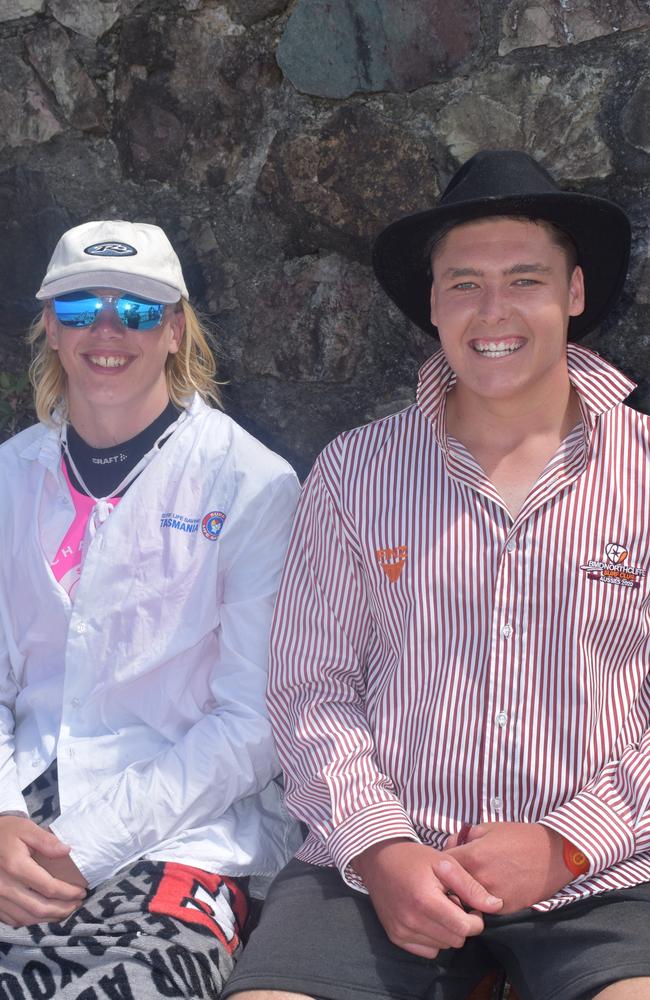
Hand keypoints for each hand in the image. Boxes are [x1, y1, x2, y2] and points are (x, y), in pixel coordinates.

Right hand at [0, 816, 86, 927]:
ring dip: (49, 918)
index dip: (68, 893)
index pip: (49, 887)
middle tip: (77, 903)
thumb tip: (67, 850)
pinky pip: (14, 920)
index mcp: (16, 867)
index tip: (81, 891)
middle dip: (63, 909)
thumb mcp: (26, 828)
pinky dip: (32, 920)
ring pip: (27, 919)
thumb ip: (47, 841)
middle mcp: (5, 887)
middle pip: (39, 908)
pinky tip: (44, 913)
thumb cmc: (5, 832)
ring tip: (65, 910)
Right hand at [352, 838, 502, 958]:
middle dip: (461, 924)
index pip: (465, 928)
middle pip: (456, 940)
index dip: (475, 918)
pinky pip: (427, 951)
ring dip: (447, 931)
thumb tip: (496, 906)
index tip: (469, 904)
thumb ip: (471, 886)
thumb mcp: (445, 864)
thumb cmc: (414, 858)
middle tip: (453, 903)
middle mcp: (412, 921)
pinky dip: (432, 938)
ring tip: (438, 907)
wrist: (379, 859)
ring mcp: (402, 931)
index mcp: (426, 901)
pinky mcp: (395, 937)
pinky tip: (427, 917)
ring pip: (443, 946)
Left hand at [444, 821, 568, 912]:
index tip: (443, 863)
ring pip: (467, 900)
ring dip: (464, 893)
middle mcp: (479, 880)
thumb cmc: (519, 837)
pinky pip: (484, 908)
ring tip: (471, 882)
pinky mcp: (505, 910)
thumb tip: (450, 845)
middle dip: (450, 881)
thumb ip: (464, 837)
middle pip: (451, 886)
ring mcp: (492, 897)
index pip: (442, 866)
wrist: (553, 855)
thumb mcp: (488, 828)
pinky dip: (481, 901)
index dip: (440, 864)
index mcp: (473, 856)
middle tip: (454, 874)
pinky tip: (487, 890)